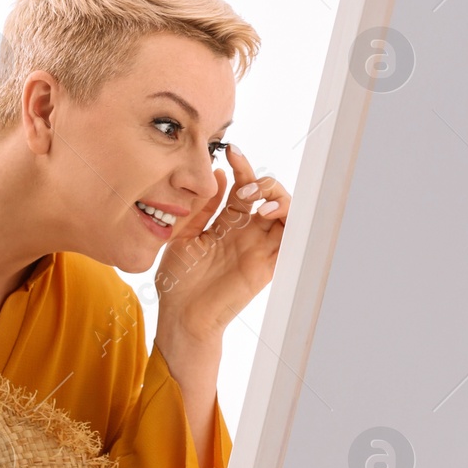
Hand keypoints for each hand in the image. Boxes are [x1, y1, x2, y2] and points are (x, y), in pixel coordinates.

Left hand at [154, 143, 290, 336]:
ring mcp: (258, 249)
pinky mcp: (267, 266)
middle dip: (261, 181)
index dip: (242, 167)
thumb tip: (219, 176)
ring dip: (278, 198)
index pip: (243, 188)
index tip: (231, 151)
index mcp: (226, 225)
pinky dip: (289, 222)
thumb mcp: (183, 235)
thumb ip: (201, 208)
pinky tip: (269, 213)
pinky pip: (290, 241)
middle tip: (243, 187)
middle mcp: (246, 234)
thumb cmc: (178, 282)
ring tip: (258, 200)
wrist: (181, 316)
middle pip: (268, 196)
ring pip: (285, 214)